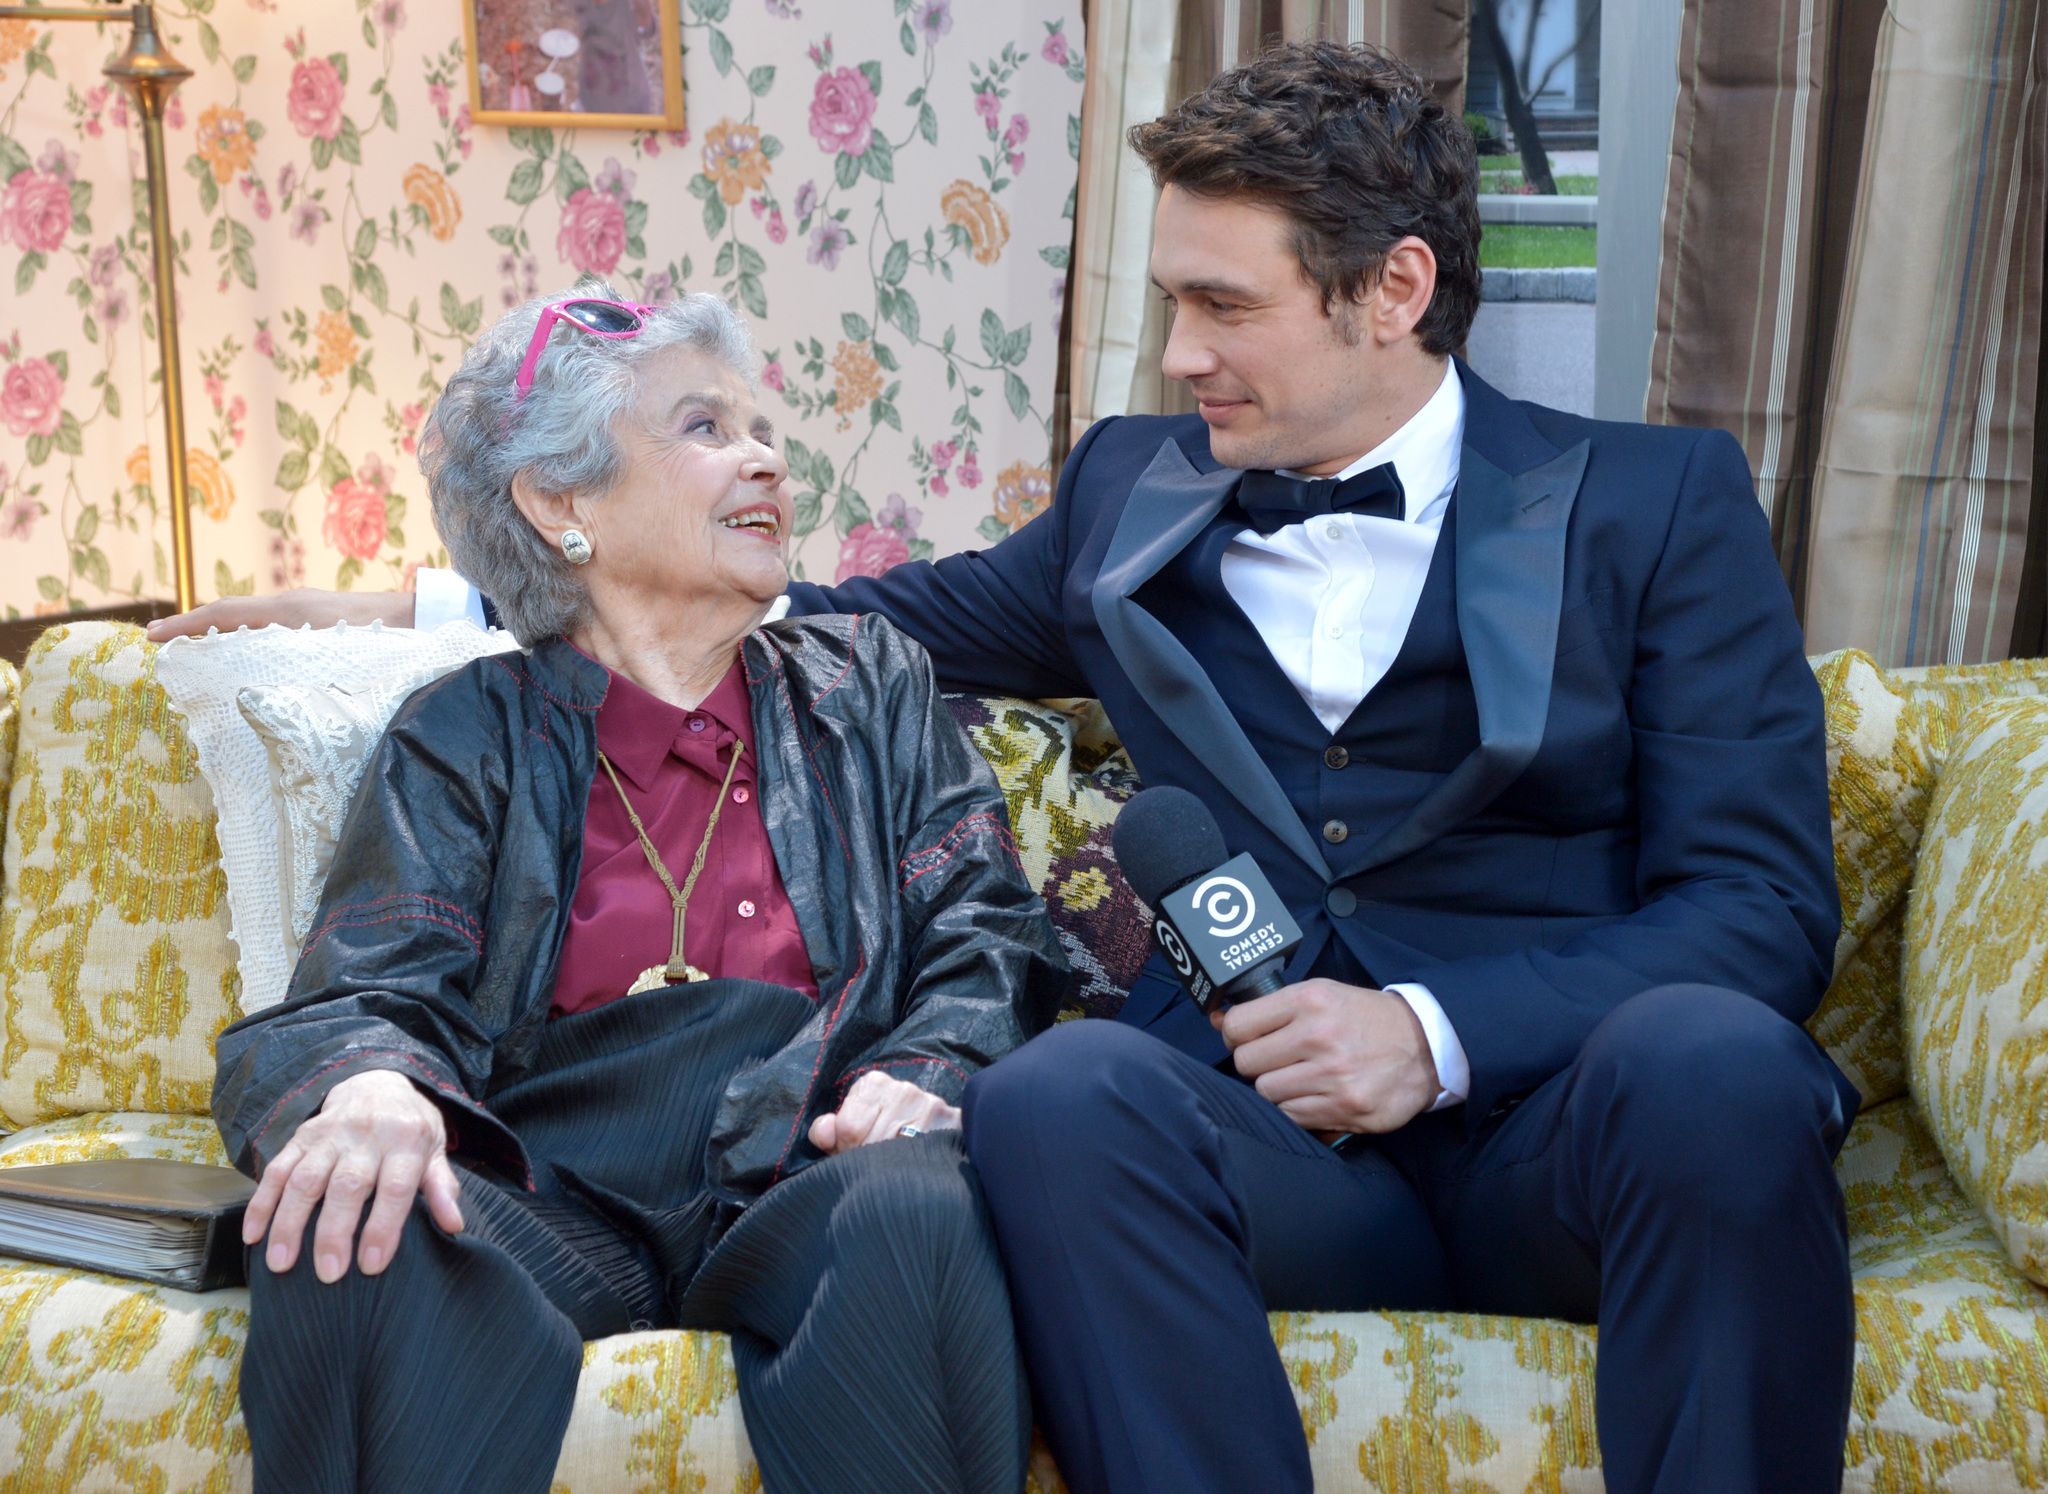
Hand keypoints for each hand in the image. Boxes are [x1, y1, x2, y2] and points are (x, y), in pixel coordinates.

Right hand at [145, 587, 414, 642]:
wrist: (423, 617)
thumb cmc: (387, 635)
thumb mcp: (344, 651)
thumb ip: (307, 664)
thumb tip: (266, 690)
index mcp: (292, 610)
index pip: (227, 613)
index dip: (188, 625)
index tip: (152, 637)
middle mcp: (292, 606)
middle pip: (231, 616)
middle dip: (195, 631)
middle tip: (161, 652)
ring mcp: (303, 613)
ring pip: (250, 623)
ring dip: (219, 637)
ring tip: (190, 660)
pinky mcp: (314, 623)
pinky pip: (269, 630)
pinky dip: (246, 641)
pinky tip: (240, 664)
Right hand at [242, 1069, 463, 1282]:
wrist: (376, 1079)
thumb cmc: (409, 1126)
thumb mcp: (435, 1148)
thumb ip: (442, 1186)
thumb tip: (454, 1225)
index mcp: (406, 1140)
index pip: (395, 1188)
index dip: (383, 1227)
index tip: (371, 1265)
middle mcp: (366, 1136)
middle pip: (347, 1186)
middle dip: (334, 1233)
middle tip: (328, 1274)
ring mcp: (329, 1135)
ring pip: (305, 1179)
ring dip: (289, 1223)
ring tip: (281, 1264)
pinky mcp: (300, 1136)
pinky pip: (276, 1170)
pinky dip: (262, 1203)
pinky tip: (253, 1235)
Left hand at [808, 1072, 960, 1153]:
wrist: (934, 1136)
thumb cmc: (881, 1134)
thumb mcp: (849, 1133)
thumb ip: (829, 1133)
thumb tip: (822, 1133)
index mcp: (873, 1084)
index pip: (848, 1127)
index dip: (848, 1148)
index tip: (857, 1152)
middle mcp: (904, 1089)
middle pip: (873, 1142)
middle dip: (871, 1160)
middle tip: (879, 1164)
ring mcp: (931, 1105)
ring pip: (901, 1152)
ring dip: (896, 1166)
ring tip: (899, 1166)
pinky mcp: (954, 1123)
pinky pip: (933, 1152)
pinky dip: (923, 1165)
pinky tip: (919, 1166)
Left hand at [1212, 979, 1437, 1134]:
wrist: (1425, 1046)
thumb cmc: (1365, 1019)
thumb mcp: (1322, 995)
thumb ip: (1271, 1008)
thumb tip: (1217, 1019)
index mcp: (1309, 1000)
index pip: (1239, 1026)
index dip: (1236, 1036)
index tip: (1246, 1040)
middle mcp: (1318, 1036)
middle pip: (1246, 1063)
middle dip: (1256, 1064)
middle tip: (1277, 1061)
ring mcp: (1332, 1075)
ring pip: (1266, 1093)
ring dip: (1277, 1089)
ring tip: (1301, 1077)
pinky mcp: (1345, 1107)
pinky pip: (1291, 1116)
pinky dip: (1296, 1109)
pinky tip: (1315, 1095)